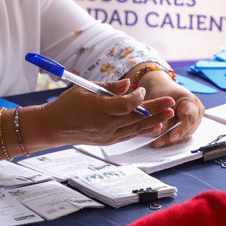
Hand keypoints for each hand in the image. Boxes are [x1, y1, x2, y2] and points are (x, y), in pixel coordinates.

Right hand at [31, 80, 175, 147]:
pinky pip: (129, 134)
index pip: (127, 104)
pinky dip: (141, 128)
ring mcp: (108, 135)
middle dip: (155, 109)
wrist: (54, 127)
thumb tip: (128, 84)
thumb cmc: (67, 105)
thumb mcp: (86, 89)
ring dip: (153, 120)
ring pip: (136, 128)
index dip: (138, 97)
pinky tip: (152, 123)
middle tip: (171, 102)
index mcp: (100, 110)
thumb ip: (109, 87)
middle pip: (136, 117)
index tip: (140, 89)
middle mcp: (106, 125)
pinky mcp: (108, 141)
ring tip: (169, 113)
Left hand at [136, 71, 204, 147]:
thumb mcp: (160, 103)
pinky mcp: (192, 124)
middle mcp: (197, 111)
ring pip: (185, 134)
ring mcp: (196, 118)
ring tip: (156, 143)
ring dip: (171, 140)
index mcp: (191, 102)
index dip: (181, 129)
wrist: (164, 87)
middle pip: (187, 128)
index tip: (172, 137)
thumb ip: (161, 118)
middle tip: (156, 143)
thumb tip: (157, 133)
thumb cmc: (162, 92)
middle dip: (171, 137)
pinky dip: (172, 138)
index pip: (189, 117)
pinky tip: (160, 141)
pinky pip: (183, 134)